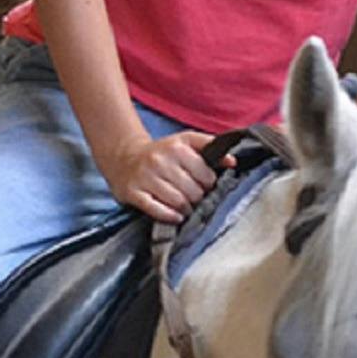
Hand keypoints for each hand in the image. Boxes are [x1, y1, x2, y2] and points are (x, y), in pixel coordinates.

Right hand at [98, 130, 228, 223]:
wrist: (124, 156)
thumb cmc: (161, 152)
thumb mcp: (185, 141)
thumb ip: (210, 146)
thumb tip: (232, 162)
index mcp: (177, 146)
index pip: (206, 175)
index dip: (209, 183)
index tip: (204, 184)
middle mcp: (160, 160)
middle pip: (193, 191)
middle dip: (198, 198)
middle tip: (195, 197)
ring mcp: (145, 177)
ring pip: (178, 202)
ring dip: (186, 209)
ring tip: (186, 206)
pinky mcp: (133, 192)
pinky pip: (156, 210)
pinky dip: (170, 216)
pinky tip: (176, 215)